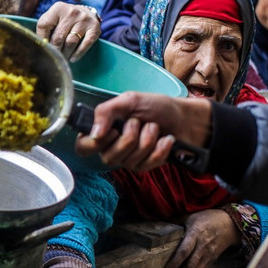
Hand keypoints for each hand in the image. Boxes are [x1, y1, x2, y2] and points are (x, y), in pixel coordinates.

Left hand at [36, 2, 100, 61]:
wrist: (85, 13)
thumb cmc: (63, 20)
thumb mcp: (53, 19)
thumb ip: (44, 30)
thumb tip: (40, 47)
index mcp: (58, 8)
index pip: (44, 26)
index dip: (41, 40)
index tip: (43, 49)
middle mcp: (72, 12)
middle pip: (58, 37)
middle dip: (54, 50)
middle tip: (53, 58)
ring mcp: (84, 19)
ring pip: (70, 43)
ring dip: (65, 54)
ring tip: (62, 59)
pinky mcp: (95, 28)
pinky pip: (85, 44)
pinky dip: (78, 54)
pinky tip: (73, 58)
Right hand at [74, 92, 211, 170]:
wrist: (184, 118)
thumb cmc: (155, 106)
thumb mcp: (129, 100)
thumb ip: (106, 112)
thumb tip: (94, 134)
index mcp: (101, 130)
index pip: (83, 147)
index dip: (95, 144)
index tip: (113, 130)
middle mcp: (110, 148)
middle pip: (108, 157)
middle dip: (130, 137)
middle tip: (139, 122)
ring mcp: (126, 159)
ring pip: (129, 160)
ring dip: (147, 139)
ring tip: (154, 127)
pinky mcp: (144, 166)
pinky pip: (146, 164)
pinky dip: (160, 148)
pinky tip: (166, 139)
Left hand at [162, 208, 240, 267]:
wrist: (231, 224)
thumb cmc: (207, 218)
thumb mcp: (190, 216)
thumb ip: (175, 223)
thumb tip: (157, 226)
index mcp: (195, 234)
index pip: (184, 251)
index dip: (175, 263)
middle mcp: (202, 247)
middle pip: (190, 267)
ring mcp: (208, 256)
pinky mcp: (211, 261)